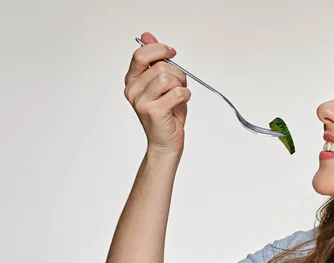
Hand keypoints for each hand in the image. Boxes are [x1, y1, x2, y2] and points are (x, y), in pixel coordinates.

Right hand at [124, 32, 190, 155]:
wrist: (166, 142)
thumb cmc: (167, 113)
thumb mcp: (162, 83)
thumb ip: (155, 60)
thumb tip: (147, 35)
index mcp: (132, 80)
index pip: (141, 54)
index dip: (159, 49)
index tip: (172, 53)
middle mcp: (132, 89)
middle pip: (161, 66)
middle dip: (178, 74)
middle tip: (178, 87)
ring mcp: (141, 101)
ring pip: (168, 78)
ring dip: (181, 85)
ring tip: (178, 97)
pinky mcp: (153, 111)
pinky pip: (176, 93)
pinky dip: (185, 95)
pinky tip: (181, 103)